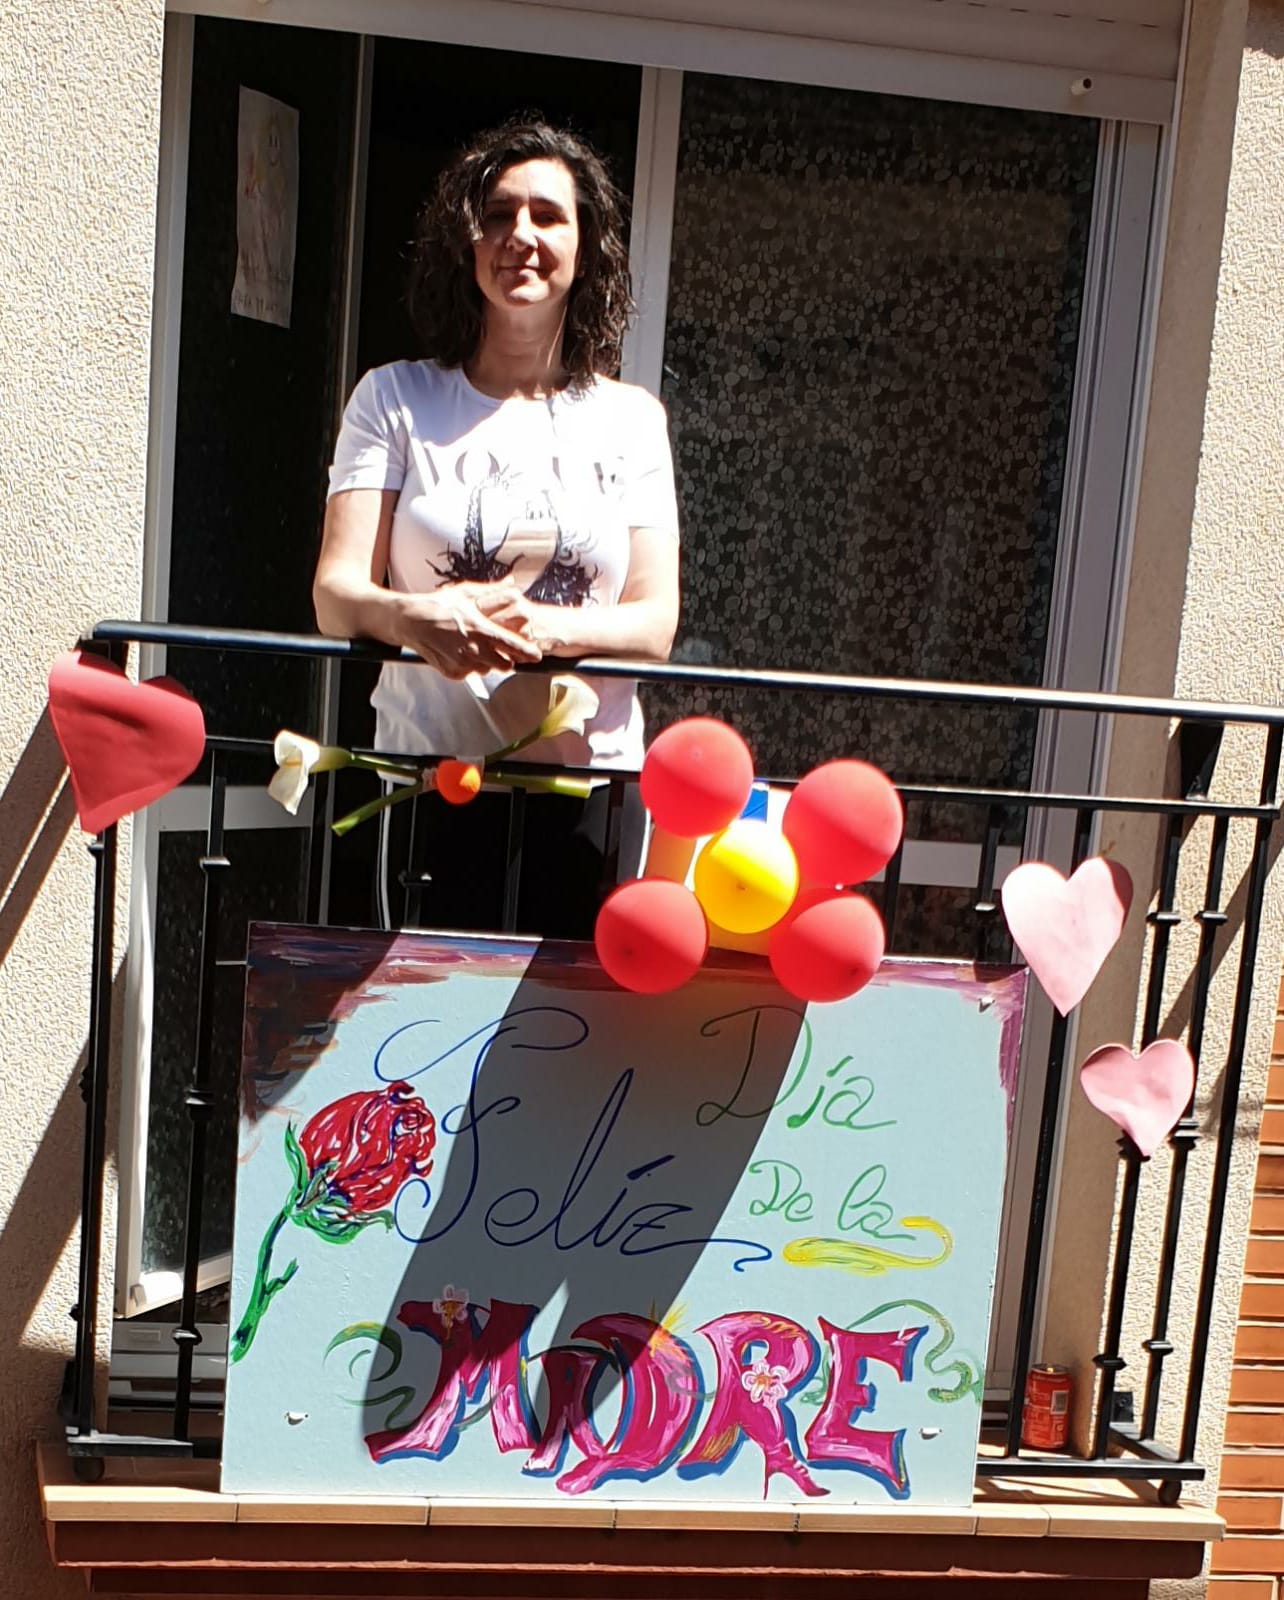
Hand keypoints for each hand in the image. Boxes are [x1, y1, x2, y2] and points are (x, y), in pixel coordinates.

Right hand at [394, 582, 542, 679]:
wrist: (411, 621)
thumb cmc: (439, 605)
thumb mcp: (467, 593)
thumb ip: (493, 591)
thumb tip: (512, 583)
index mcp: (481, 631)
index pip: (513, 647)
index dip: (528, 653)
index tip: (536, 655)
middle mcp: (474, 650)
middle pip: (505, 665)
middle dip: (506, 658)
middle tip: (499, 647)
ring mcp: (463, 664)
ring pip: (486, 670)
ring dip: (486, 662)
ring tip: (473, 645)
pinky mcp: (452, 673)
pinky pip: (469, 673)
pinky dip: (468, 665)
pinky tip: (459, 651)